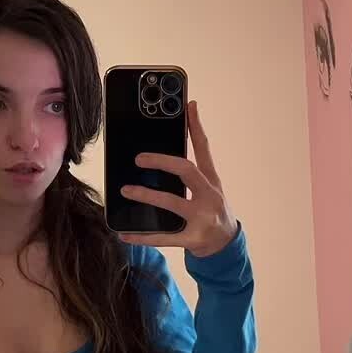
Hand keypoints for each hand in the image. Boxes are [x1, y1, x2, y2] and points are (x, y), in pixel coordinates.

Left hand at [118, 100, 237, 256]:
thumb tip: (168, 152)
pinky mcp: (193, 239)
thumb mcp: (209, 189)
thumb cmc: (212, 211)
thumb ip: (192, 171)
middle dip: (162, 161)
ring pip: (172, 202)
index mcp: (211, 181)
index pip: (204, 149)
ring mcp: (202, 218)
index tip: (188, 106)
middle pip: (187, 170)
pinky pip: (164, 237)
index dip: (196, 127)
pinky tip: (125, 234)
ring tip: (126, 190)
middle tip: (139, 158)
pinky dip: (143, 237)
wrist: (226, 245)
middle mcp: (209, 196)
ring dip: (147, 195)